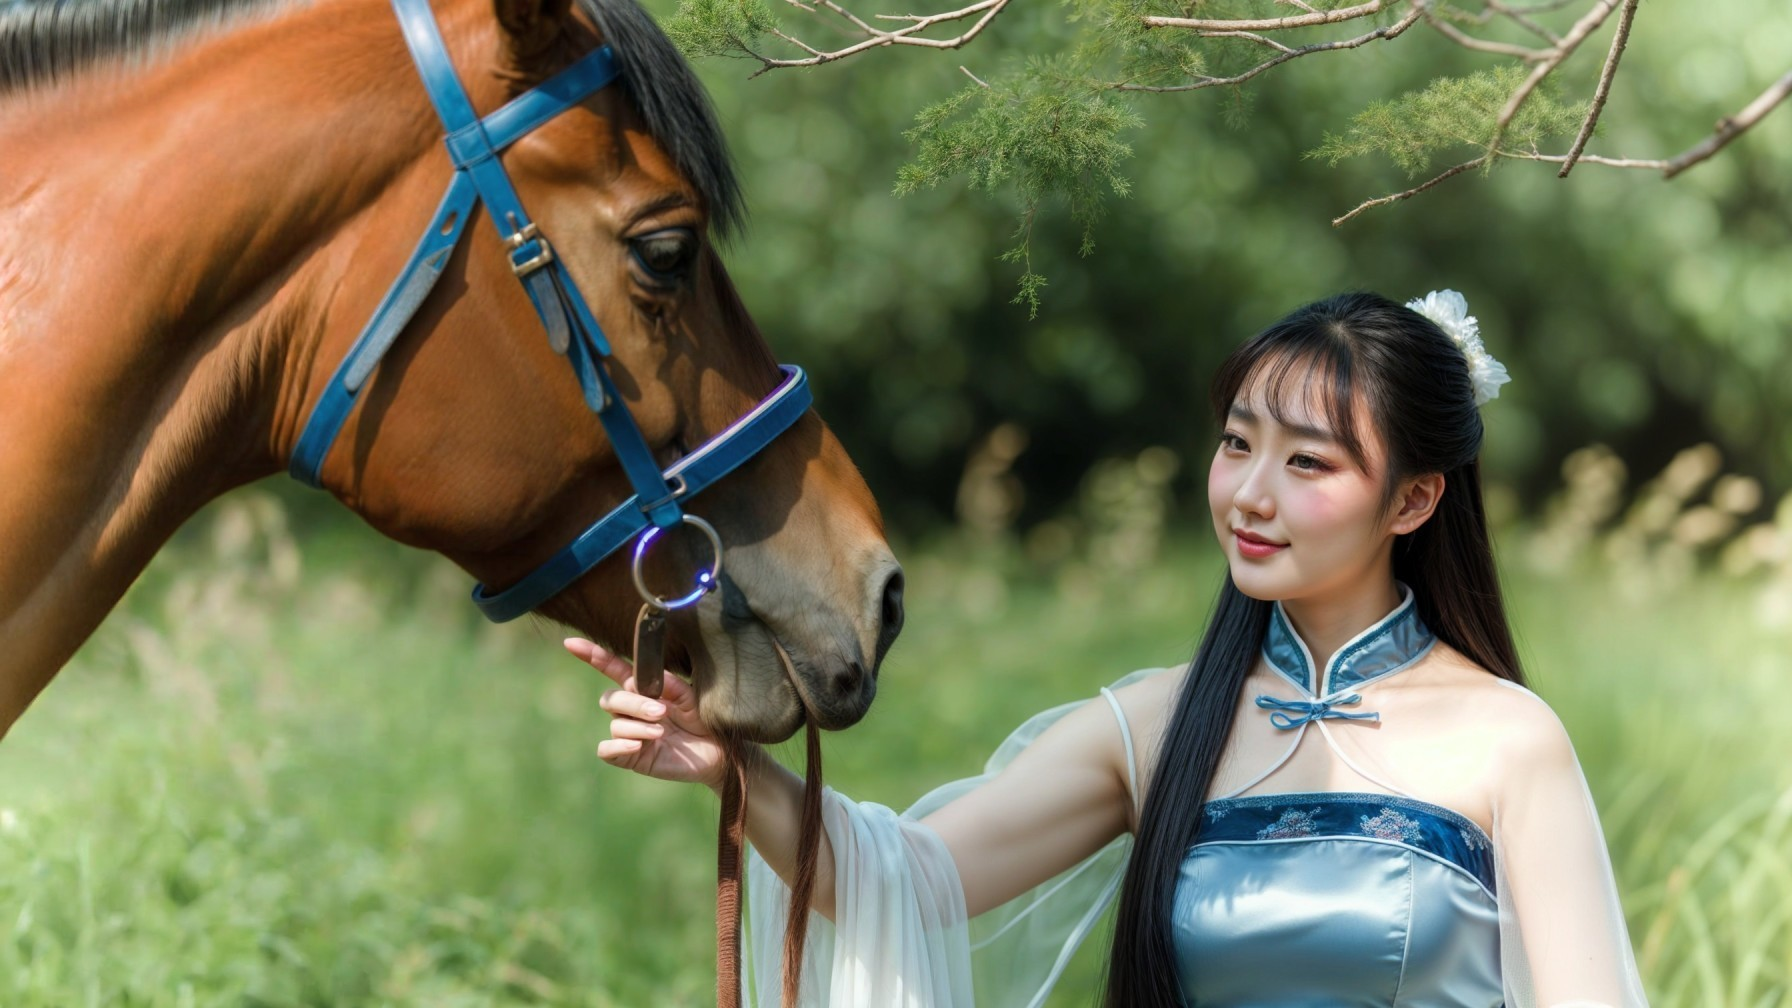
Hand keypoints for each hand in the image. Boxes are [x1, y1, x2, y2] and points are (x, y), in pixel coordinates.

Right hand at [566, 638, 730, 791]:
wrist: (719, 752)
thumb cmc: (704, 719)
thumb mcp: (690, 696)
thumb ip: (668, 685)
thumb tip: (642, 679)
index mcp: (643, 689)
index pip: (613, 670)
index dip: (592, 656)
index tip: (571, 643)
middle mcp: (631, 710)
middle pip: (612, 699)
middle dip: (634, 703)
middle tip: (661, 712)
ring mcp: (629, 733)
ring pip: (616, 724)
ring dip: (638, 726)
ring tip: (662, 732)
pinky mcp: (631, 756)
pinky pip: (608, 749)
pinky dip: (619, 745)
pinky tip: (638, 745)